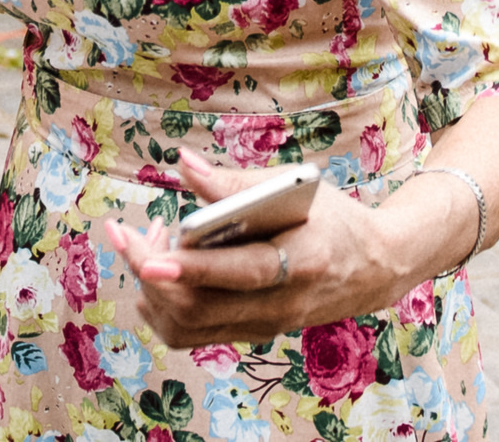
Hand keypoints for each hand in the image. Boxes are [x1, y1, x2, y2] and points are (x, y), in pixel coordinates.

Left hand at [105, 151, 408, 348]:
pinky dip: (164, 305)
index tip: (149, 258)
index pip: (240, 272)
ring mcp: (267, 325)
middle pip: (202, 306)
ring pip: (190, 326)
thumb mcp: (294, 187)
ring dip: (152, 289)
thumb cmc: (331, 216)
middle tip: (123, 234)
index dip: (193, 268)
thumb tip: (182, 164)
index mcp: (303, 260)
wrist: (374, 267)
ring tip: (144, 245)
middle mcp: (283, 304)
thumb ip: (235, 182)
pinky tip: (158, 271)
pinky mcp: (254, 333)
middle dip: (150, 272)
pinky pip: (194, 333)